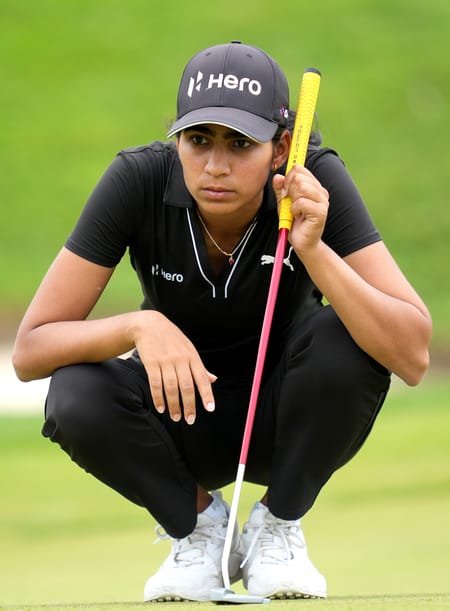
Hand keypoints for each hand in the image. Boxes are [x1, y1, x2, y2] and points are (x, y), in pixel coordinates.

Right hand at [129, 310, 215, 424]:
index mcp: (192, 357)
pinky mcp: (151, 363)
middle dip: (189, 406)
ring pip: (171, 388)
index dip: (207, 394)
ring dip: (174, 405)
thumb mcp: (189, 349)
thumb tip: (214, 380)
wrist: (150, 325)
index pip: (202, 378)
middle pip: (186, 386)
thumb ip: (200, 367)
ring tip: (176, 417)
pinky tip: (161, 407)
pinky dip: (158, 398)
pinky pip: (156, 384)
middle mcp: (180, 359)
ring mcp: (165, 361)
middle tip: (190, 420)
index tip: (210, 408)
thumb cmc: (172, 339)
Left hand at [273, 164, 328, 256]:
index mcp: (313, 186)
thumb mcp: (283, 203)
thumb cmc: (294, 222)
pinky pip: (301, 202)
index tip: (285, 191)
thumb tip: (277, 177)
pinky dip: (294, 210)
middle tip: (290, 203)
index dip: (287, 177)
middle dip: (288, 190)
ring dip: (292, 200)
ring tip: (295, 210)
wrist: (302, 243)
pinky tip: (298, 216)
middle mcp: (320, 191)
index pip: (299, 168)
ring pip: (301, 186)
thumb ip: (280, 189)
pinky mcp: (320, 212)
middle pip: (298, 176)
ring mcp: (322, 201)